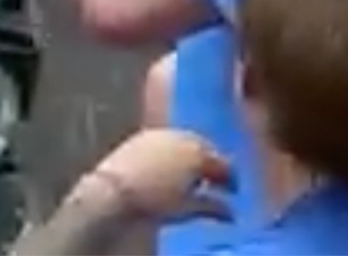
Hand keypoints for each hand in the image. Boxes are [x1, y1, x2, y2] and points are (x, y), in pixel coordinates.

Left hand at [79, 129, 233, 223]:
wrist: (115, 189)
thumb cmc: (155, 200)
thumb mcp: (188, 208)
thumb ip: (212, 207)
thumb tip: (229, 212)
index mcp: (199, 154)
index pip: (223, 165)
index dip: (229, 179)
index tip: (231, 191)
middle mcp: (182, 138)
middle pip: (205, 149)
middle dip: (211, 165)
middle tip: (214, 182)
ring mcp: (161, 134)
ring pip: (185, 142)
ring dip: (192, 156)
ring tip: (192, 176)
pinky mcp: (142, 136)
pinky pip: (166, 141)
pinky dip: (174, 152)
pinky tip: (170, 167)